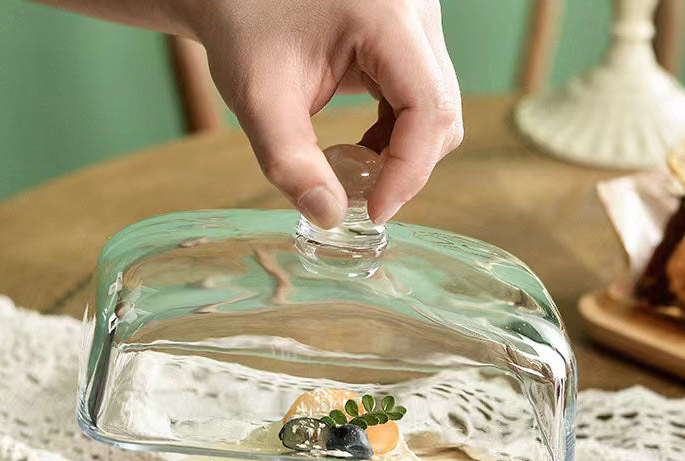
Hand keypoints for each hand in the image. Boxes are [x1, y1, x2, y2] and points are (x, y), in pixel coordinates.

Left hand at [189, 0, 462, 227]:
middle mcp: (416, 12)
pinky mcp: (408, 37)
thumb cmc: (243, 26)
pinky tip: (361, 150)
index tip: (373, 211)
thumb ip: (290, 162)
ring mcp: (416, 22)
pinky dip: (396, 137)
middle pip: (441, 111)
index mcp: (388, 15)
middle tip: (362, 199)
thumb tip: (330, 217)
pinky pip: (420, 100)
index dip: (408, 171)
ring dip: (403, 154)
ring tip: (353, 172)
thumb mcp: (258, 97)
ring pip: (435, 109)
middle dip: (407, 167)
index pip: (428, 107)